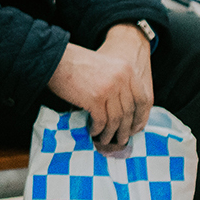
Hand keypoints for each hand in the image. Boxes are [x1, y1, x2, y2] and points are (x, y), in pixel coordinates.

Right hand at [48, 25, 153, 153]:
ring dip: (111, 133)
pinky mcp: (95, 99)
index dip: (140, 117)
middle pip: (129, 111)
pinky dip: (98, 129)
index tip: (135, 128)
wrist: (56, 59)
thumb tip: (125, 110)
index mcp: (127, 70)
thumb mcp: (107, 68)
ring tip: (105, 139)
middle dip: (125, 129)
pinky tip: (93, 131)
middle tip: (121, 139)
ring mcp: (109, 89)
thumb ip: (119, 84)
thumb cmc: (77, 64)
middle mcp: (122, 79)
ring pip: (116, 119)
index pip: (143, 99)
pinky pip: (101, 121)